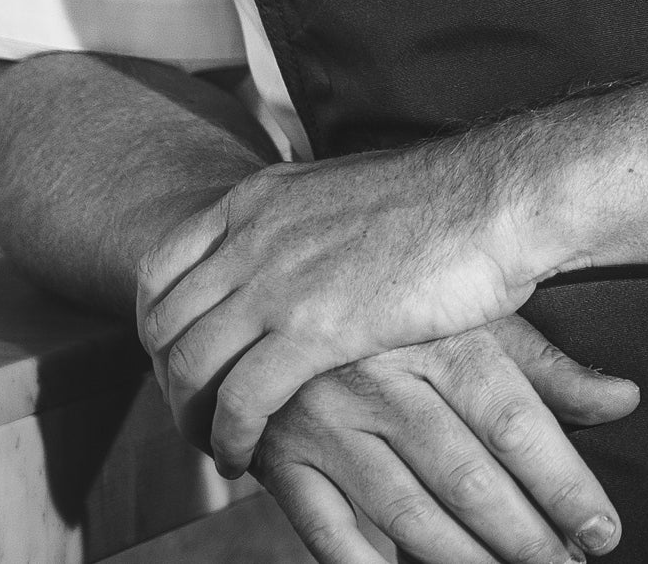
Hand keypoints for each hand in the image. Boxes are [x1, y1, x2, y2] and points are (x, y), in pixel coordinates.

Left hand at [136, 135, 550, 473]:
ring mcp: (279, 281)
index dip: (155, 323)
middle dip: (165, 377)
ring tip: (211, 443)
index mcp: (260, 197)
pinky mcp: (315, 329)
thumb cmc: (440, 199)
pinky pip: (239, 399)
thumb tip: (292, 248)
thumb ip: (302, 220)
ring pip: (189, 365)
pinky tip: (242, 457)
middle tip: (190, 411)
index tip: (173, 357)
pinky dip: (229, 438)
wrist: (492, 198)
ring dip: (189, 417)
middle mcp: (254, 235)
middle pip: (164, 322)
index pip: (162, 265)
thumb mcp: (343, 190)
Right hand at [256, 315, 637, 563]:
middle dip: (526, 538)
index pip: (512, 422)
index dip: (562, 484)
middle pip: (465, 476)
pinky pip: (327, 533)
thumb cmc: (404, 308)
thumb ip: (549, 369)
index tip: (603, 531)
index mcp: (437, 336)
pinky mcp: (282, 456)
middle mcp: (381, 375)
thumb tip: (626, 401)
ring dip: (466, 563)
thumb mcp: (476, 320)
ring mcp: (325, 419)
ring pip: (407, 513)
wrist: (285, 284)